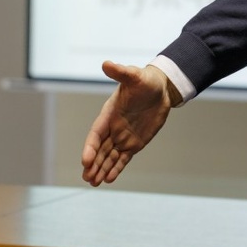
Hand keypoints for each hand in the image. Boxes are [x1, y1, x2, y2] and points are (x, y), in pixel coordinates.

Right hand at [80, 61, 175, 185]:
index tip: (85, 161)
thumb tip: (106, 64)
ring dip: (101, 169)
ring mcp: (123, 136)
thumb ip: (120, 72)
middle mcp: (113, 127)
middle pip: (99, 149)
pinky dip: (116, 168)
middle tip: (87, 178)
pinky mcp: (134, 143)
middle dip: (93, 164)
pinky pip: (123, 158)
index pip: (96, 133)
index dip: (90, 147)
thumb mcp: (134, 75)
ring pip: (109, 156)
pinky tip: (109, 179)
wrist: (160, 88)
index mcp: (109, 114)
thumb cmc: (145, 80)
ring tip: (93, 183)